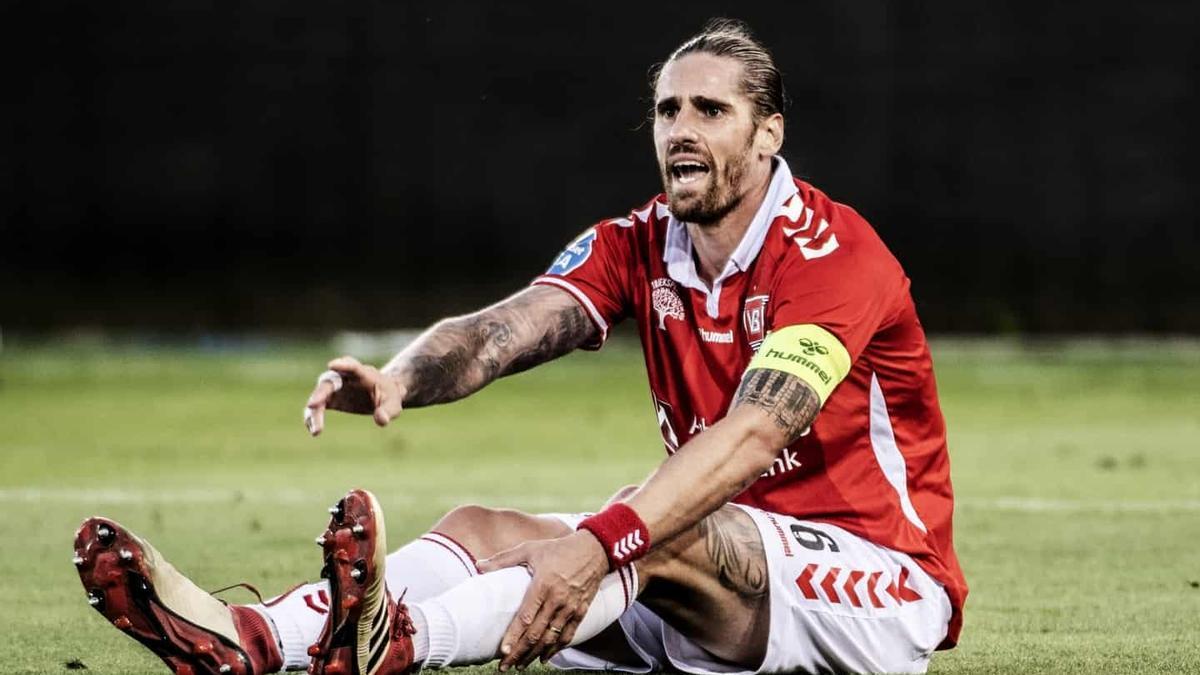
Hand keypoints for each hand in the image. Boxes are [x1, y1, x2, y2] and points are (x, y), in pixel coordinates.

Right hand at [303, 356, 405, 435]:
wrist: (381, 395)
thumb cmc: (389, 395)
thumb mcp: (394, 403)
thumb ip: (388, 411)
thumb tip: (381, 420)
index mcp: (363, 373)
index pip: (352, 366)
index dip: (343, 365)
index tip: (331, 365)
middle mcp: (344, 377)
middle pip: (329, 381)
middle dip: (320, 392)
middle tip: (312, 405)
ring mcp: (335, 388)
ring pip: (319, 395)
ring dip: (314, 411)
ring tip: (317, 430)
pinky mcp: (329, 399)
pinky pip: (316, 407)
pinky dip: (313, 418)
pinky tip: (314, 431)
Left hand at [477, 531, 608, 669]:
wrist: (594, 550)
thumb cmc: (558, 548)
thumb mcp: (530, 549)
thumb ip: (503, 559)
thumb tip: (478, 565)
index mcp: (542, 585)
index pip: (525, 617)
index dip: (513, 636)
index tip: (503, 651)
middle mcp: (557, 599)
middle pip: (536, 633)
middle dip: (519, 652)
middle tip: (505, 666)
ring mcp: (570, 607)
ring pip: (551, 638)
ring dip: (535, 654)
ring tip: (520, 665)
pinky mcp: (581, 611)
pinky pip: (568, 635)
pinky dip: (556, 649)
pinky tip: (544, 657)